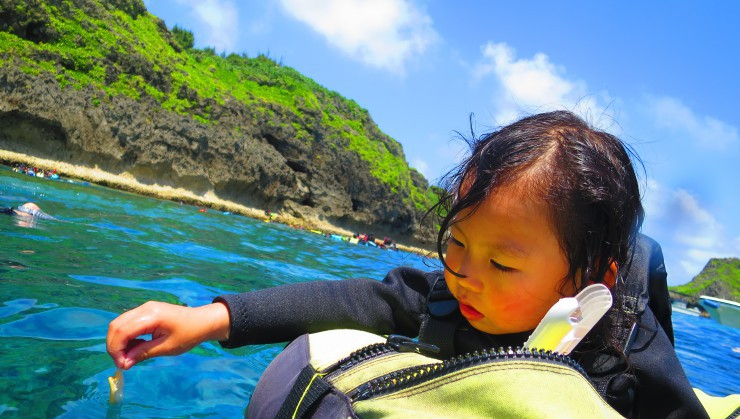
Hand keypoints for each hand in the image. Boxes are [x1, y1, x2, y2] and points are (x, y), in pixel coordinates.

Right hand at [106, 301, 229, 369]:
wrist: (203, 321)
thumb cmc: (189, 334)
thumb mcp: (166, 348)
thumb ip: (143, 353)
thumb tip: (124, 363)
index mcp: (151, 315)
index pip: (122, 331)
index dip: (116, 349)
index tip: (122, 365)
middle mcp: (145, 308)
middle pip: (116, 325)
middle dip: (114, 346)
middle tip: (123, 363)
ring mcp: (145, 308)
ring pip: (120, 324)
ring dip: (120, 342)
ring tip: (131, 356)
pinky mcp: (146, 311)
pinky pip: (128, 323)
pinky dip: (127, 337)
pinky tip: (137, 347)